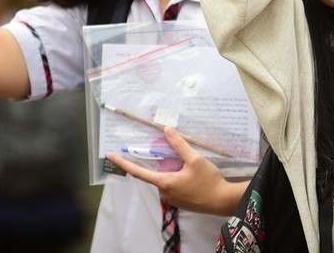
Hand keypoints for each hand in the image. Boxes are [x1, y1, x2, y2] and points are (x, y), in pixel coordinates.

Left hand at [107, 128, 245, 215]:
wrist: (223, 201)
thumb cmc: (208, 180)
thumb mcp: (195, 159)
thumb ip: (180, 145)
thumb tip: (167, 130)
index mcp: (164, 182)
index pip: (138, 172)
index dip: (123, 163)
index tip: (110, 156)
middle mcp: (164, 193)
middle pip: (155, 174)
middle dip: (161, 163)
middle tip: (171, 154)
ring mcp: (172, 199)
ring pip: (165, 180)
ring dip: (170, 170)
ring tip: (187, 164)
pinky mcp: (181, 202)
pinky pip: (173, 186)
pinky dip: (176, 177)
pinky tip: (189, 174)